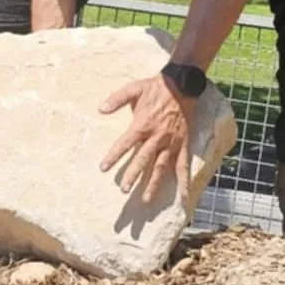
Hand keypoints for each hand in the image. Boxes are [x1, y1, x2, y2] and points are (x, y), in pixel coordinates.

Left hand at [99, 74, 195, 204]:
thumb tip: (100, 109)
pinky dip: (184, 181)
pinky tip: (183, 196)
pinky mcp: (183, 144)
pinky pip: (183, 165)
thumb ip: (116, 99)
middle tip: (123, 189)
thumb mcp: (133, 88)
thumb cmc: (155, 87)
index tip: (103, 167)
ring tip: (146, 199)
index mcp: (142, 125)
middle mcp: (156, 137)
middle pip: (143, 160)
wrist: (181, 85)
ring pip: (161, 167)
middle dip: (133, 175)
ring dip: (153, 183)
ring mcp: (171, 143)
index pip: (124, 144)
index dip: (114, 156)